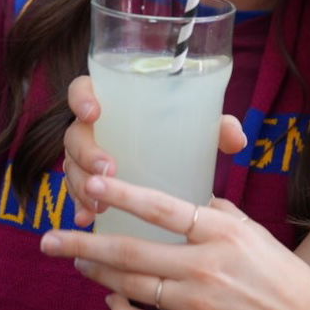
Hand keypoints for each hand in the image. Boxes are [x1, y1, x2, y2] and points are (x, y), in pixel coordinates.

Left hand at [40, 176, 309, 309]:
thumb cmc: (283, 277)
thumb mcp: (255, 234)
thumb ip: (220, 216)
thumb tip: (193, 203)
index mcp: (220, 233)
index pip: (161, 208)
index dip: (122, 195)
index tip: (90, 184)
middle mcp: (203, 266)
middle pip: (129, 253)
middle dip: (83, 244)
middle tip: (49, 238)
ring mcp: (195, 303)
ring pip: (129, 287)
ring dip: (97, 274)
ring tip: (76, 262)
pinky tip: (111, 299)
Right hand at [63, 76, 246, 225]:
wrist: (176, 164)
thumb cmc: (184, 134)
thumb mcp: (200, 127)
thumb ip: (219, 127)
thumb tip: (237, 139)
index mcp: (114, 102)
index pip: (82, 89)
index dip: (81, 97)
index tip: (94, 112)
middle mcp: (95, 128)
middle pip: (75, 134)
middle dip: (86, 154)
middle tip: (109, 169)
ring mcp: (86, 156)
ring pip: (72, 168)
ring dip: (82, 186)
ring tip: (99, 205)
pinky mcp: (90, 182)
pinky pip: (77, 194)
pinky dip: (82, 208)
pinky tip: (89, 220)